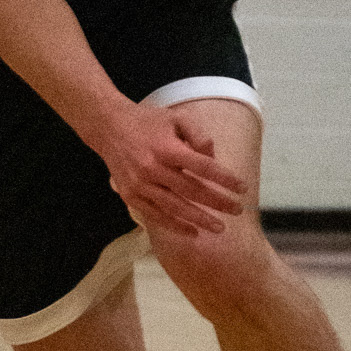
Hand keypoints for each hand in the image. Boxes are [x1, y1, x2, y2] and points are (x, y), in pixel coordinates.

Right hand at [97, 102, 246, 236]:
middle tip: (237, 211)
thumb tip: (213, 158)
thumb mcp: (176, 118)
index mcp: (167, 148)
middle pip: (192, 190)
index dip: (224, 179)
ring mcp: (140, 185)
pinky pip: (156, 215)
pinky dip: (174, 226)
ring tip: (219, 227)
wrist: (109, 128)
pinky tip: (192, 232)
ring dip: (199, 219)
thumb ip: (198, 135)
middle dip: (218, 203)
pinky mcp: (131, 196)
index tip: (242, 188)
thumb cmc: (148, 122)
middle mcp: (153, 168)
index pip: (203, 167)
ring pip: (175, 207)